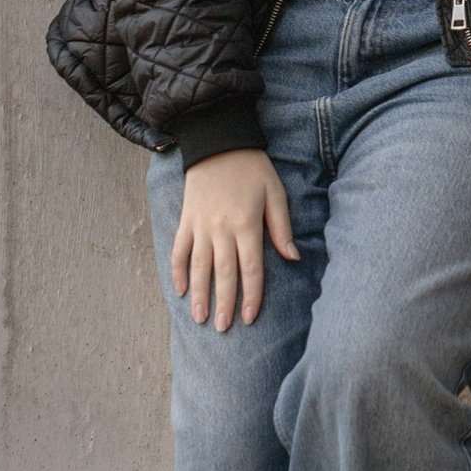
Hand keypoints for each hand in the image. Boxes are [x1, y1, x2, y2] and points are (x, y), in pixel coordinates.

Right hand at [173, 149, 296, 329]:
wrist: (217, 140)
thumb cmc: (252, 167)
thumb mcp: (275, 192)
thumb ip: (281, 227)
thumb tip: (293, 258)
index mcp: (246, 224)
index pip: (250, 268)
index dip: (251, 295)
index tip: (249, 318)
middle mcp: (221, 229)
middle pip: (223, 273)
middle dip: (224, 303)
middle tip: (223, 329)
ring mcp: (200, 225)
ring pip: (198, 267)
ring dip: (199, 294)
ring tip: (200, 319)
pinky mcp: (185, 219)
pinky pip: (178, 250)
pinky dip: (177, 271)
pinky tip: (180, 291)